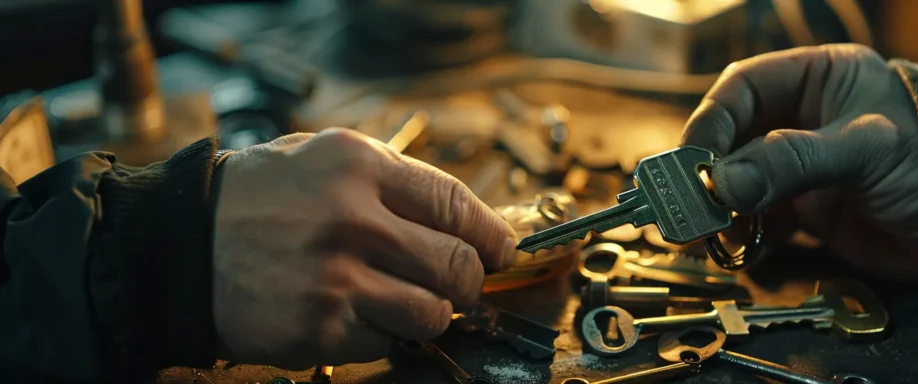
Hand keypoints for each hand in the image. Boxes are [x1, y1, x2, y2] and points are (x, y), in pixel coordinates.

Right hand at [212, 128, 517, 368]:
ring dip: (434, 312)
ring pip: (435, 312)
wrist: (179, 246)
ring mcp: (337, 278)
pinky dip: (389, 334)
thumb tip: (464, 219)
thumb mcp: (323, 156)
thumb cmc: (259, 198)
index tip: (503, 249)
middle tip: (464, 282)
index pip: (457, 204)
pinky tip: (364, 315)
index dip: (492, 233)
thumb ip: (393, 181)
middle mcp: (353, 219)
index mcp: (358, 166)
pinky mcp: (321, 328)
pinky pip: (389, 341)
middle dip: (472, 279)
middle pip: (458, 264)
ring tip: (411, 301)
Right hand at [681, 44, 917, 283]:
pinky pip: (756, 219)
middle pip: (731, 138)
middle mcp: (799, 118)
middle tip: (691, 204)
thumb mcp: (865, 149)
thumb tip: (724, 183)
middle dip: (709, 173)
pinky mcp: (804, 210)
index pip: (742, 88)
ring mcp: (799, 166)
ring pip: (737, 182)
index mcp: (817, 79)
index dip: (711, 121)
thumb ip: (792, 161)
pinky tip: (744, 247)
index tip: (693, 160)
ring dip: (721, 209)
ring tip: (715, 234)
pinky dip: (744, 235)